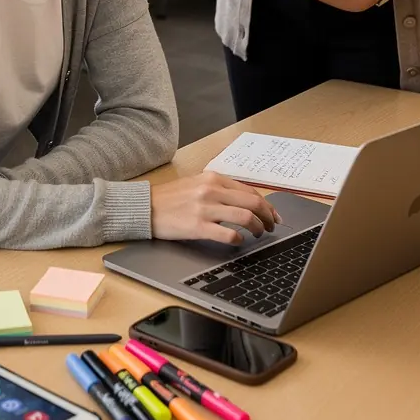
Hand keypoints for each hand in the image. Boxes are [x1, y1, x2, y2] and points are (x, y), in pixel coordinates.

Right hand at [150, 173, 280, 244]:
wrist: (145, 206)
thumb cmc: (170, 197)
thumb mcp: (196, 184)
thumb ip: (218, 189)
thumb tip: (244, 202)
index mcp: (213, 178)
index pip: (250, 191)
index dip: (267, 205)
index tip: (273, 215)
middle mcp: (212, 190)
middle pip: (253, 203)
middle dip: (268, 217)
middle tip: (272, 227)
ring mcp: (205, 208)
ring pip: (245, 218)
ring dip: (258, 228)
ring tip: (258, 235)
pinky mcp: (198, 226)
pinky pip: (228, 234)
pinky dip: (239, 239)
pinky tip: (239, 241)